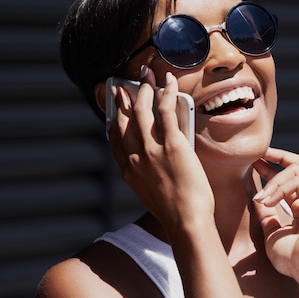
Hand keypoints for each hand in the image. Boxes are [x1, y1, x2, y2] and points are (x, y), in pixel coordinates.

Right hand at [107, 66, 213, 226]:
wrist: (186, 221)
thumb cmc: (176, 213)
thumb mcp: (152, 194)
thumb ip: (150, 174)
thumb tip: (158, 156)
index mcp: (129, 172)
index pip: (116, 142)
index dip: (113, 124)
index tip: (113, 115)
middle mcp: (136, 157)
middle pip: (125, 121)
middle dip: (123, 101)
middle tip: (122, 88)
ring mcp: (152, 150)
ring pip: (143, 111)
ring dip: (144, 90)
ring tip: (147, 77)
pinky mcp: (172, 144)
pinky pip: (166, 111)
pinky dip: (166, 92)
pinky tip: (168, 82)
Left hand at [252, 148, 298, 280]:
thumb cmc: (291, 257)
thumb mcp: (272, 230)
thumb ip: (267, 214)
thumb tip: (256, 198)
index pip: (289, 178)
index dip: (271, 168)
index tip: (253, 163)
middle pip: (298, 164)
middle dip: (277, 156)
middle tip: (257, 155)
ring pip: (294, 170)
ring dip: (272, 181)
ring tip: (260, 198)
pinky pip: (298, 180)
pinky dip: (280, 188)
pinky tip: (269, 202)